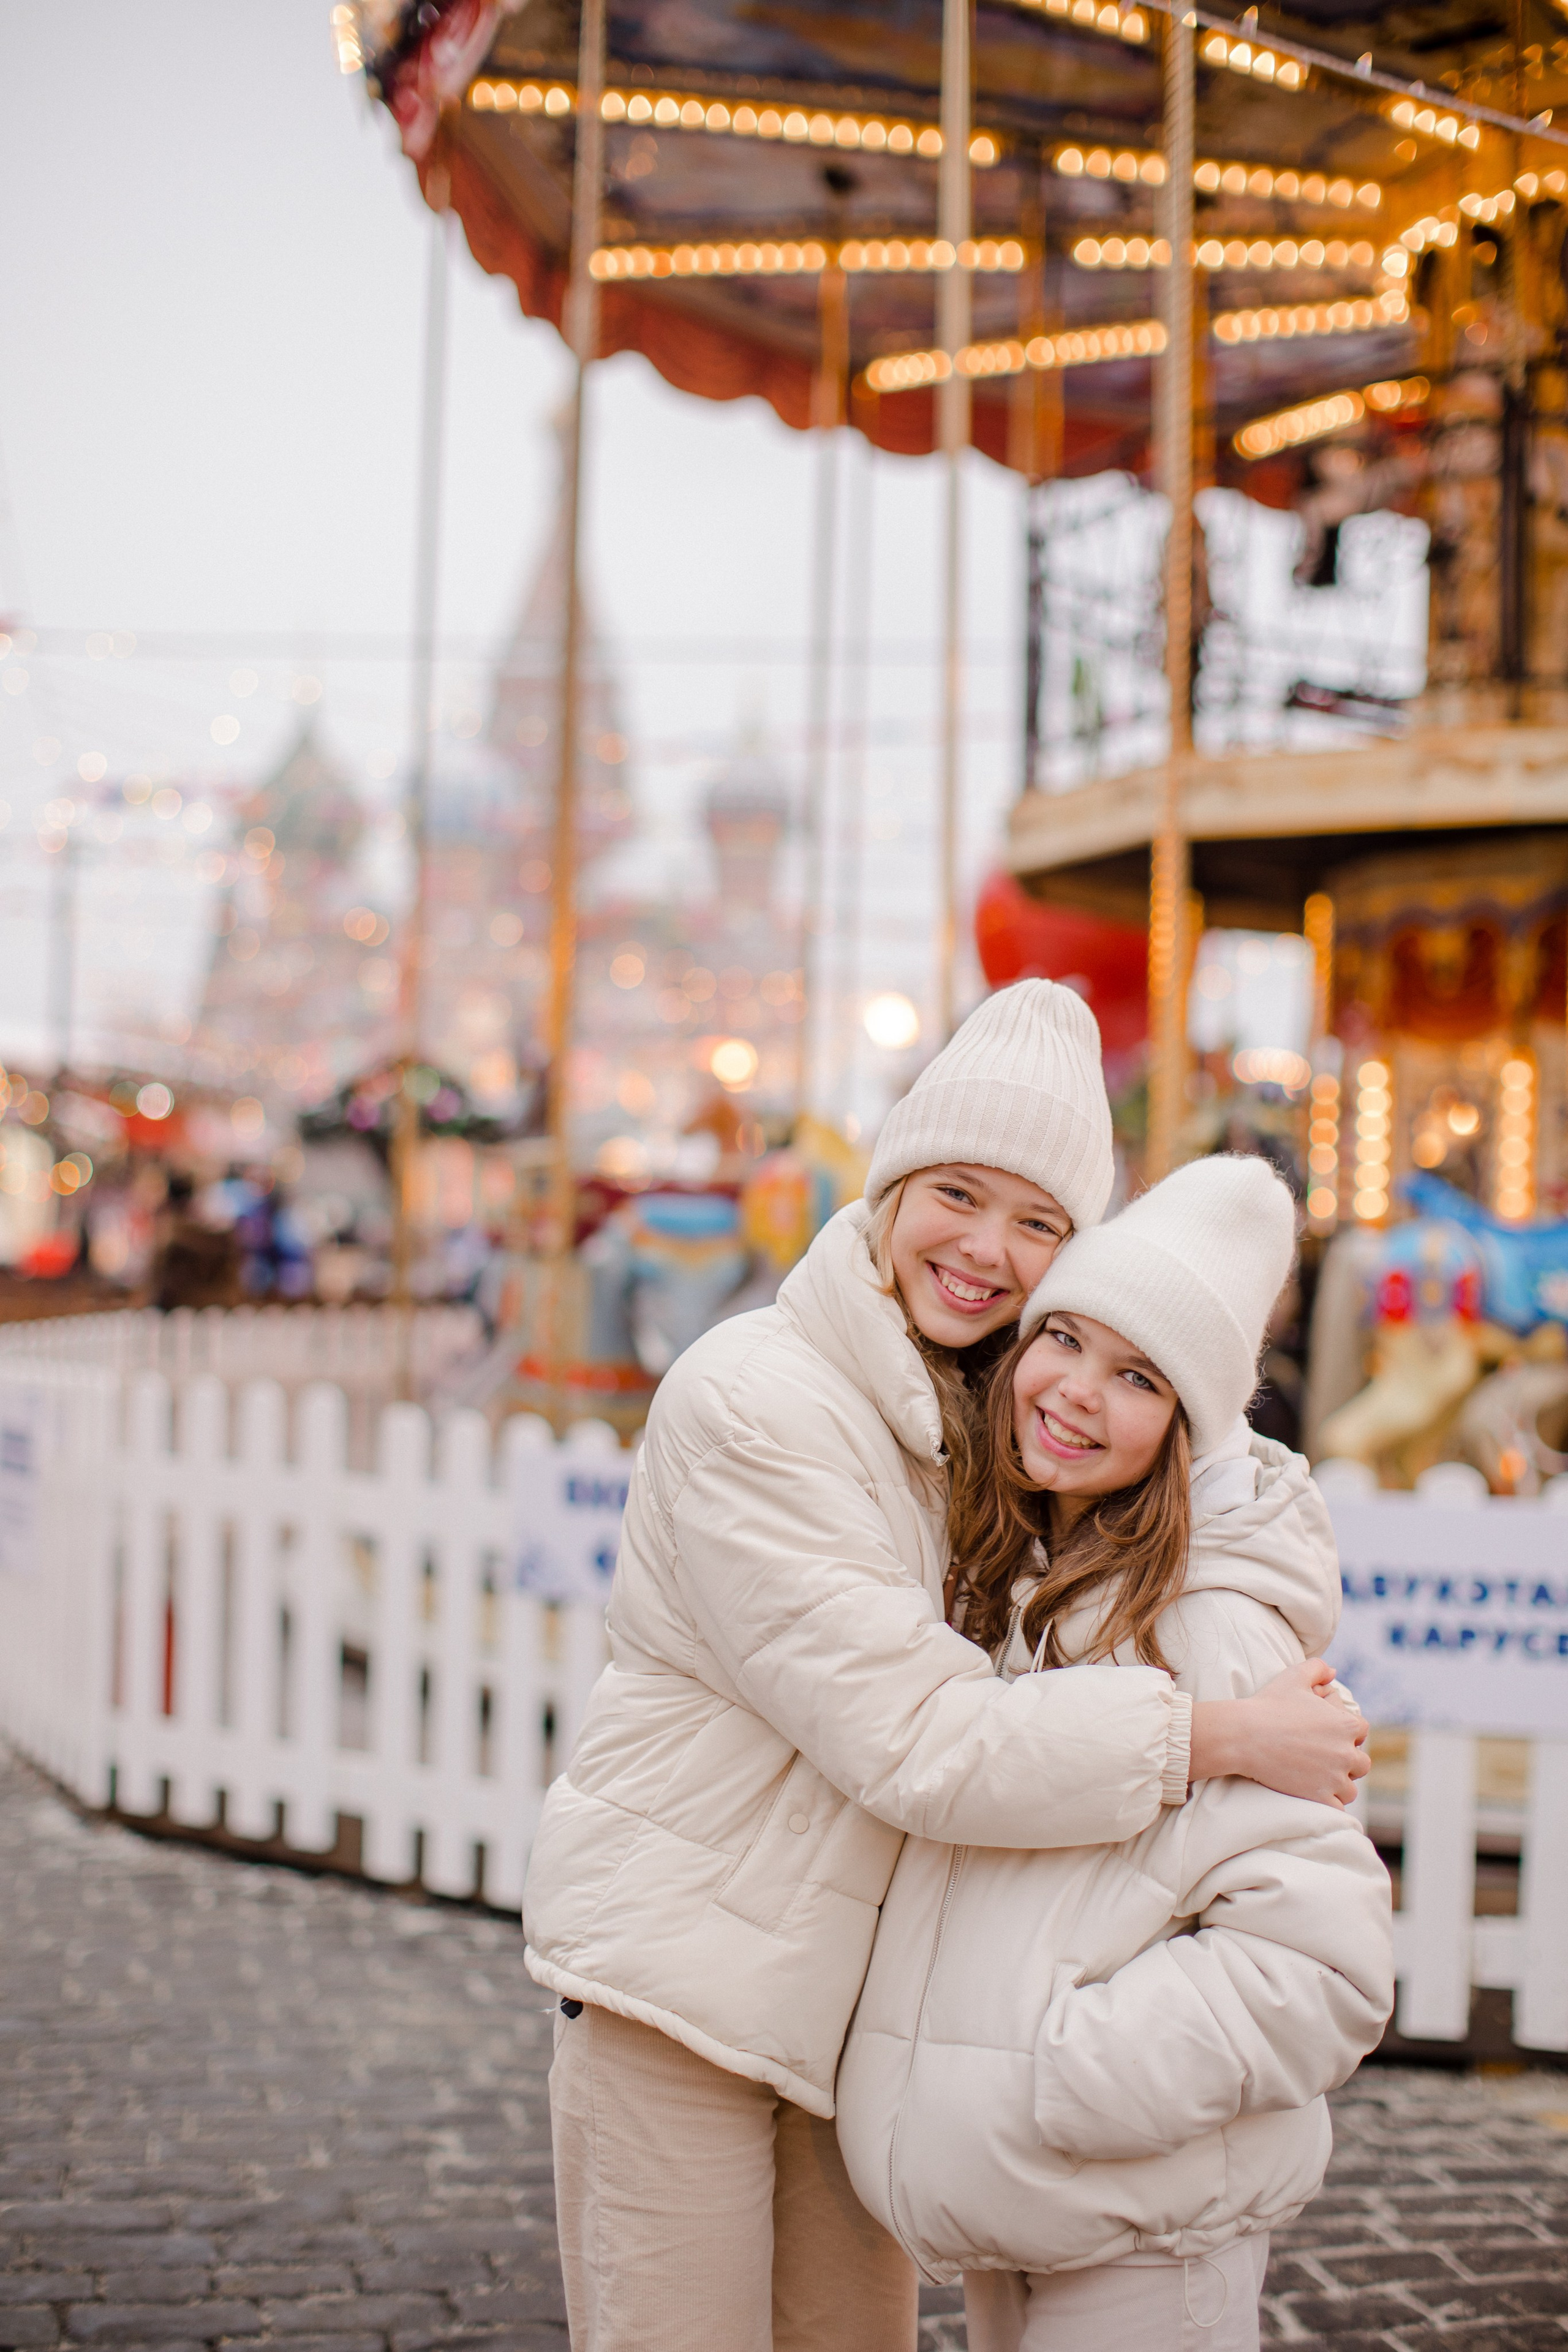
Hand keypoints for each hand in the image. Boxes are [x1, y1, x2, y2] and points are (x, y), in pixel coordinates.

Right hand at [1189, 1659, 1370, 1807]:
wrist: (1244, 1736)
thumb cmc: (1268, 1705)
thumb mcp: (1293, 1677)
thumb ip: (1317, 1669)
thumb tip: (1333, 1672)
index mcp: (1346, 1725)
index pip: (1362, 1731)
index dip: (1348, 1733)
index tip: (1332, 1736)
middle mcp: (1346, 1753)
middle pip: (1362, 1763)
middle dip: (1347, 1762)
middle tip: (1327, 1761)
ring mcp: (1334, 1778)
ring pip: (1350, 1789)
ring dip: (1339, 1785)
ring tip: (1321, 1780)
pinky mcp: (1320, 1797)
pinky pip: (1337, 1808)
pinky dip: (1329, 1804)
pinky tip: (1314, 1795)